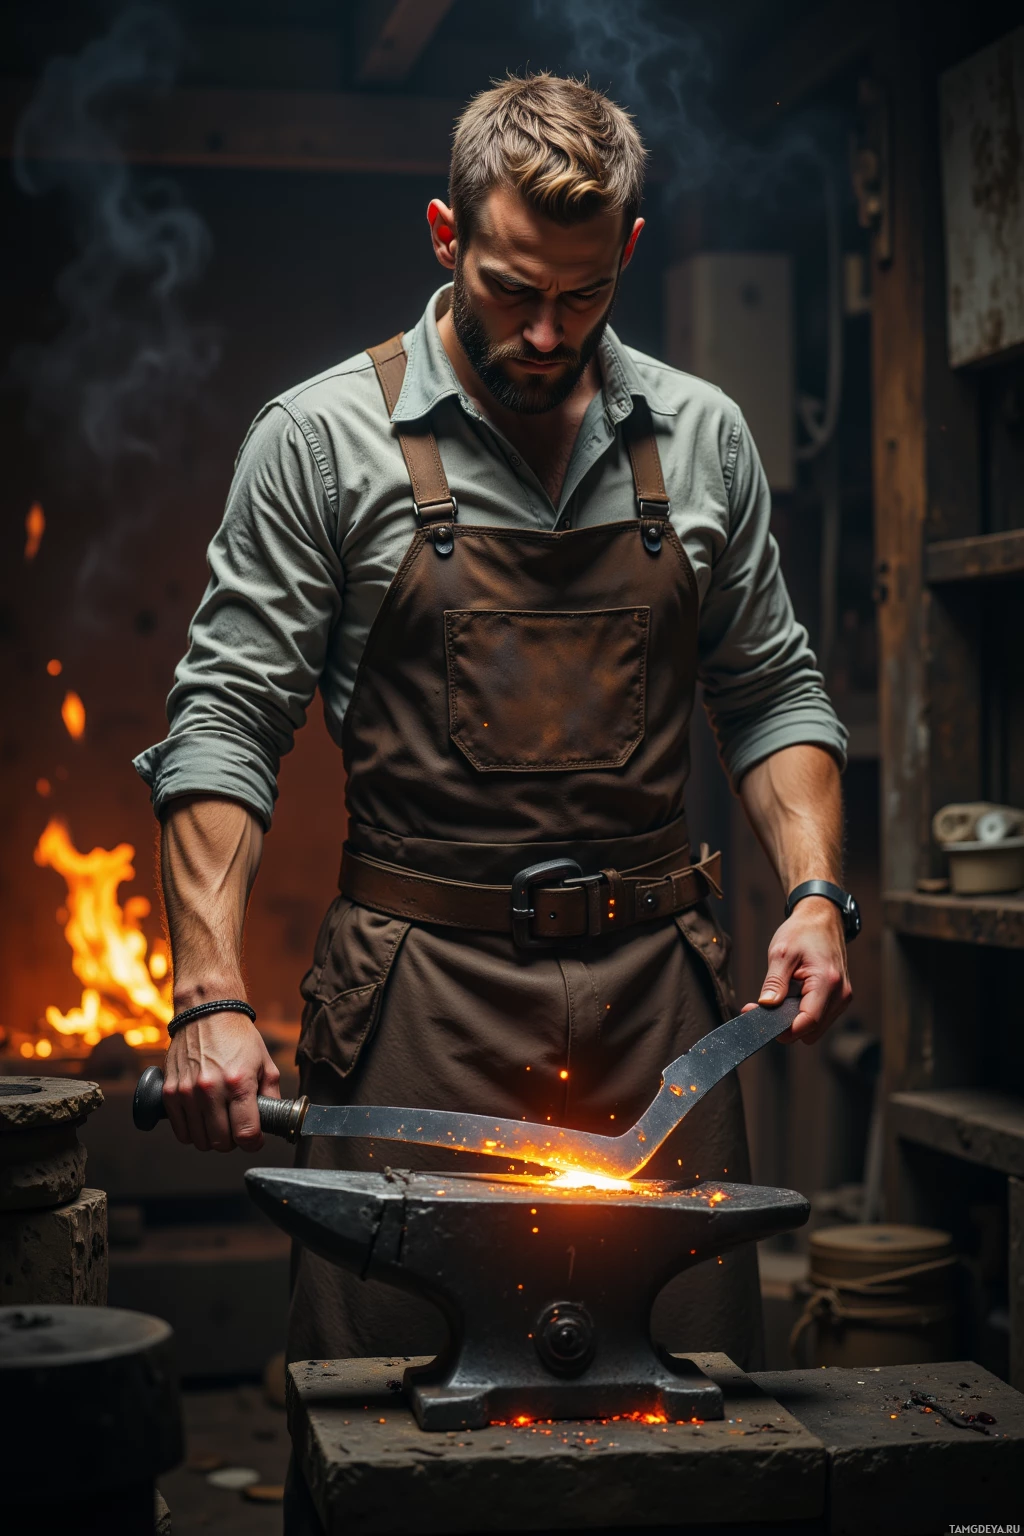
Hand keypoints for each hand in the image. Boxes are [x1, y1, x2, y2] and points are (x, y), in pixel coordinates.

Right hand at [162, 1011, 280, 1151]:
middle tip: (236, 1128)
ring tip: (219, 1122)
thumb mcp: (264, 1063)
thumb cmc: (237, 1037)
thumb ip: (272, 1096)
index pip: (246, 1134)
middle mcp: (210, 1089)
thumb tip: (273, 1122)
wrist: (206, 1012)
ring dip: (211, 1138)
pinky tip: (201, 1118)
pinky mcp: (169, 1092)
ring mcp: (187, 1092)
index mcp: (238, 1082)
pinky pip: (180, 1131)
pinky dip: (192, 1132)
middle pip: (221, 1142)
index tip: (254, 1139)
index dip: (253, 1143)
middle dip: (233, 1141)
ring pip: (200, 1141)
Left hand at [746, 896, 852, 1043]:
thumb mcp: (781, 952)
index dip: (782, 1029)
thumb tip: (766, 1006)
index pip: (807, 1022)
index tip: (758, 1021)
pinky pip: (818, 1018)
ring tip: (776, 999)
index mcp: (827, 982)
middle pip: (810, 1030)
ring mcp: (842, 998)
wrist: (822, 918)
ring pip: (814, 1028)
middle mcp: (840, 994)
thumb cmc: (803, 931)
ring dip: (793, 1020)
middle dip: (785, 1025)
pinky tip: (789, 997)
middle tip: (761, 1009)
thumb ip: (774, 982)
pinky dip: (801, 1013)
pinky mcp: (838, 998)